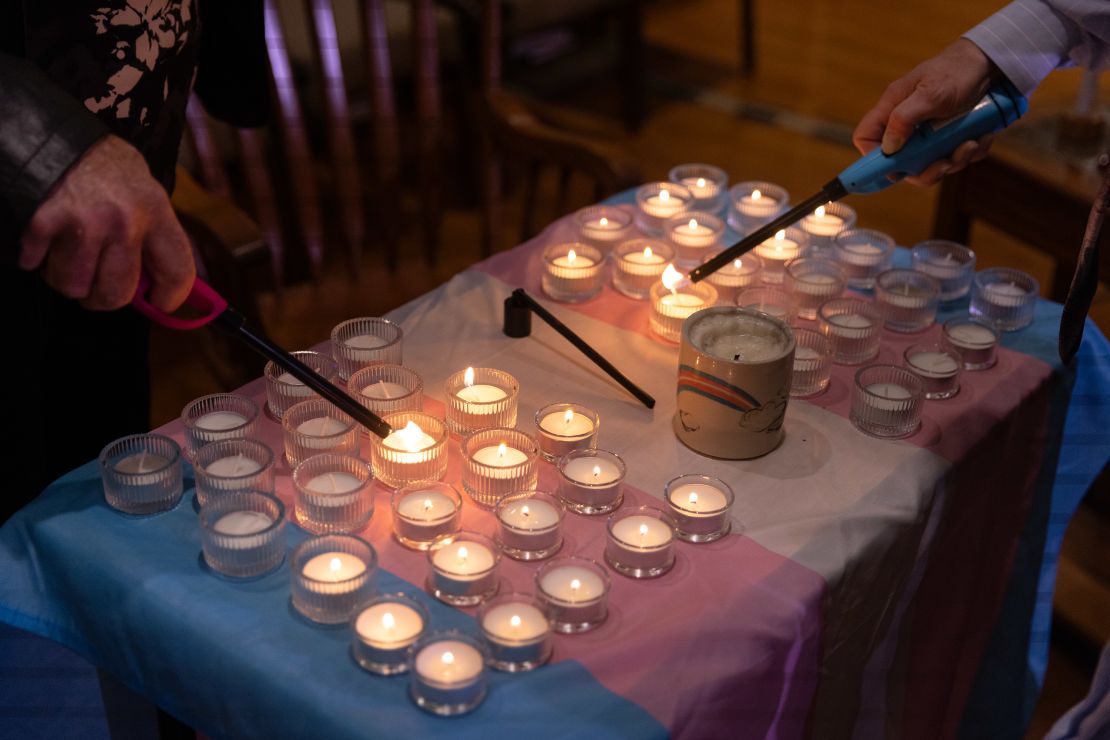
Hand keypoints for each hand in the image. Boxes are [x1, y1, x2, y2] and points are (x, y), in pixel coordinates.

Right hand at [18, 135, 195, 310]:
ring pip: (73, 287)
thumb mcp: (145, 192)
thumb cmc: (105, 169)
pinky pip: (37, 267)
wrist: (55, 136)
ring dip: (67, 278)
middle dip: (104, 298)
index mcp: (155, 211)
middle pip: (116, 293)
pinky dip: (37, 260)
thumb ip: (153, 238)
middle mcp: (123, 220)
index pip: (178, 270)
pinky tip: (47, 240)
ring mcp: (82, 223)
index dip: (170, 296)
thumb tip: (156, 287)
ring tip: (70, 253)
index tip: (159, 302)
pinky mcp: (42, 223)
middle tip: (98, 287)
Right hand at [853, 39, 996, 185]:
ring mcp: (929, 134)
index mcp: (893, 109)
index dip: (873, 157)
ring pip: (931, 164)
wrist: (990, 63)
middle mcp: (907, 125)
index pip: (866, 137)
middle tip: (946, 163)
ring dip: (955, 160)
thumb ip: (904, 119)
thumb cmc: (956, 71)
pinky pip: (955, 156)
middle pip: (901, 163)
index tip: (895, 168)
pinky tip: (982, 137)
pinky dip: (971, 152)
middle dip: (926, 169)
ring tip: (972, 143)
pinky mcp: (950, 137)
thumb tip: (888, 148)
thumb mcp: (930, 94)